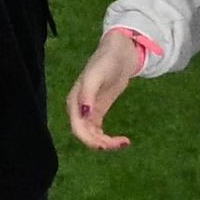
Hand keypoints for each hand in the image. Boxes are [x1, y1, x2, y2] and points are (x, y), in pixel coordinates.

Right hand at [67, 32, 145, 150]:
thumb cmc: (105, 61)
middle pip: (85, 135)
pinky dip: (108, 138)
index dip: (90, 140)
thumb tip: (83, 114)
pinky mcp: (98, 111)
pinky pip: (98, 131)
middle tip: (122, 143)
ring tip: (124, 142)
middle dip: (101, 143)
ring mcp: (88, 111)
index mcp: (75, 102)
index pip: (77, 128)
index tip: (106, 145)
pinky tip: (122, 140)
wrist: (118, 53)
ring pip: (92, 135)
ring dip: (105, 143)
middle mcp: (78, 110)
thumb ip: (88, 94)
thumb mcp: (96, 76)